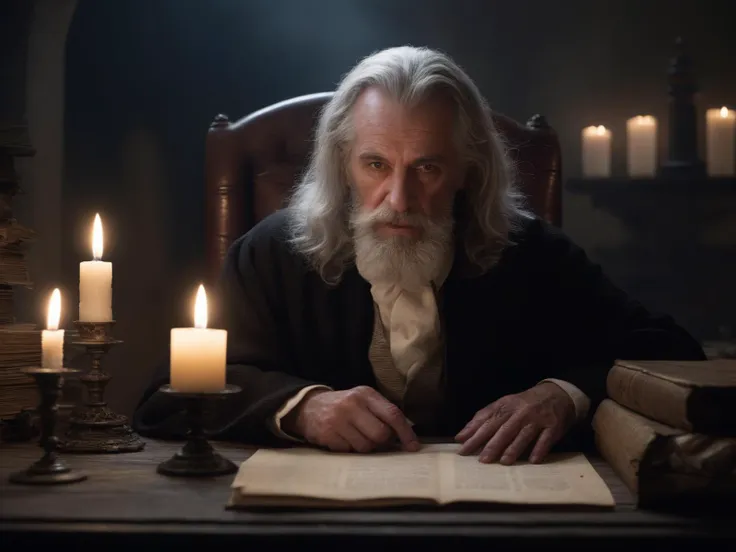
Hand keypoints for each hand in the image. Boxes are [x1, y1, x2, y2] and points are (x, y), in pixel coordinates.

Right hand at [283, 386, 419, 452]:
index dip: (406, 433)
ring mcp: (338, 420)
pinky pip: (349, 451)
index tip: (413, 446)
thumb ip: (383, 413)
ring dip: (365, 447)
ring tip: (356, 437)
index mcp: (366, 394)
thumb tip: (407, 436)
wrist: (309, 407)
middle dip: (382, 442)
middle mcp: (352, 404)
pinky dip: (349, 449)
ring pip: (366, 447)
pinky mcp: (327, 435)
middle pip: (381, 434)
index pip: (392, 414)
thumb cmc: (345, 406)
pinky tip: (343, 439)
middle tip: (376, 440)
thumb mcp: (363, 401)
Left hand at [454, 382, 574, 464]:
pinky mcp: (553, 426)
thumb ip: (484, 418)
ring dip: (513, 448)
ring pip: (523, 434)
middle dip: (492, 444)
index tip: (462, 446)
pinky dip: (539, 449)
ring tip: (503, 461)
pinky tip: (532, 460)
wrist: (557, 394)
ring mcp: (537, 418)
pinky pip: (545, 439)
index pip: (487, 420)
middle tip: (482, 459)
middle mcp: (520, 411)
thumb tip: (461, 436)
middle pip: (504, 429)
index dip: (474, 433)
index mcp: (505, 405)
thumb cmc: (524, 404)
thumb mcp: (504, 404)